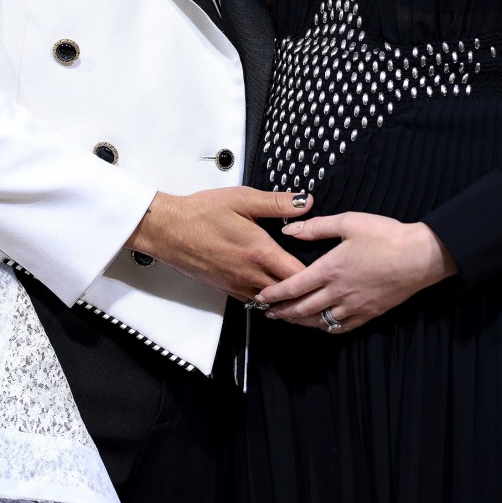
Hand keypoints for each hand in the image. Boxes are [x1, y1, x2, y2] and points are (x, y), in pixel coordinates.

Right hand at [126, 187, 312, 301]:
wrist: (168, 230)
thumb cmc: (202, 213)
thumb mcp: (242, 199)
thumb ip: (277, 202)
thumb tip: (305, 202)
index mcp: (260, 252)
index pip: (299, 276)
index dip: (319, 278)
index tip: (333, 274)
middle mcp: (251, 275)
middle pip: (290, 297)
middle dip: (311, 297)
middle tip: (330, 296)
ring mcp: (238, 285)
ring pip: (273, 304)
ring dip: (291, 304)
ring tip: (311, 302)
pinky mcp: (227, 289)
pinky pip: (255, 301)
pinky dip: (270, 302)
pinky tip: (278, 296)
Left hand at [255, 213, 456, 331]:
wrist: (420, 256)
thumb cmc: (385, 235)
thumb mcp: (348, 222)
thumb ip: (317, 227)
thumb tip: (290, 230)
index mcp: (330, 269)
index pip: (293, 286)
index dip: (274, 294)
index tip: (260, 298)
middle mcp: (338, 293)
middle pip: (302, 309)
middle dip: (282, 312)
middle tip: (268, 313)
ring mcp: (354, 306)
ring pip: (320, 322)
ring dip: (301, 322)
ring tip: (289, 319)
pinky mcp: (370, 314)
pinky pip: (342, 327)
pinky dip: (326, 328)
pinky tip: (321, 325)